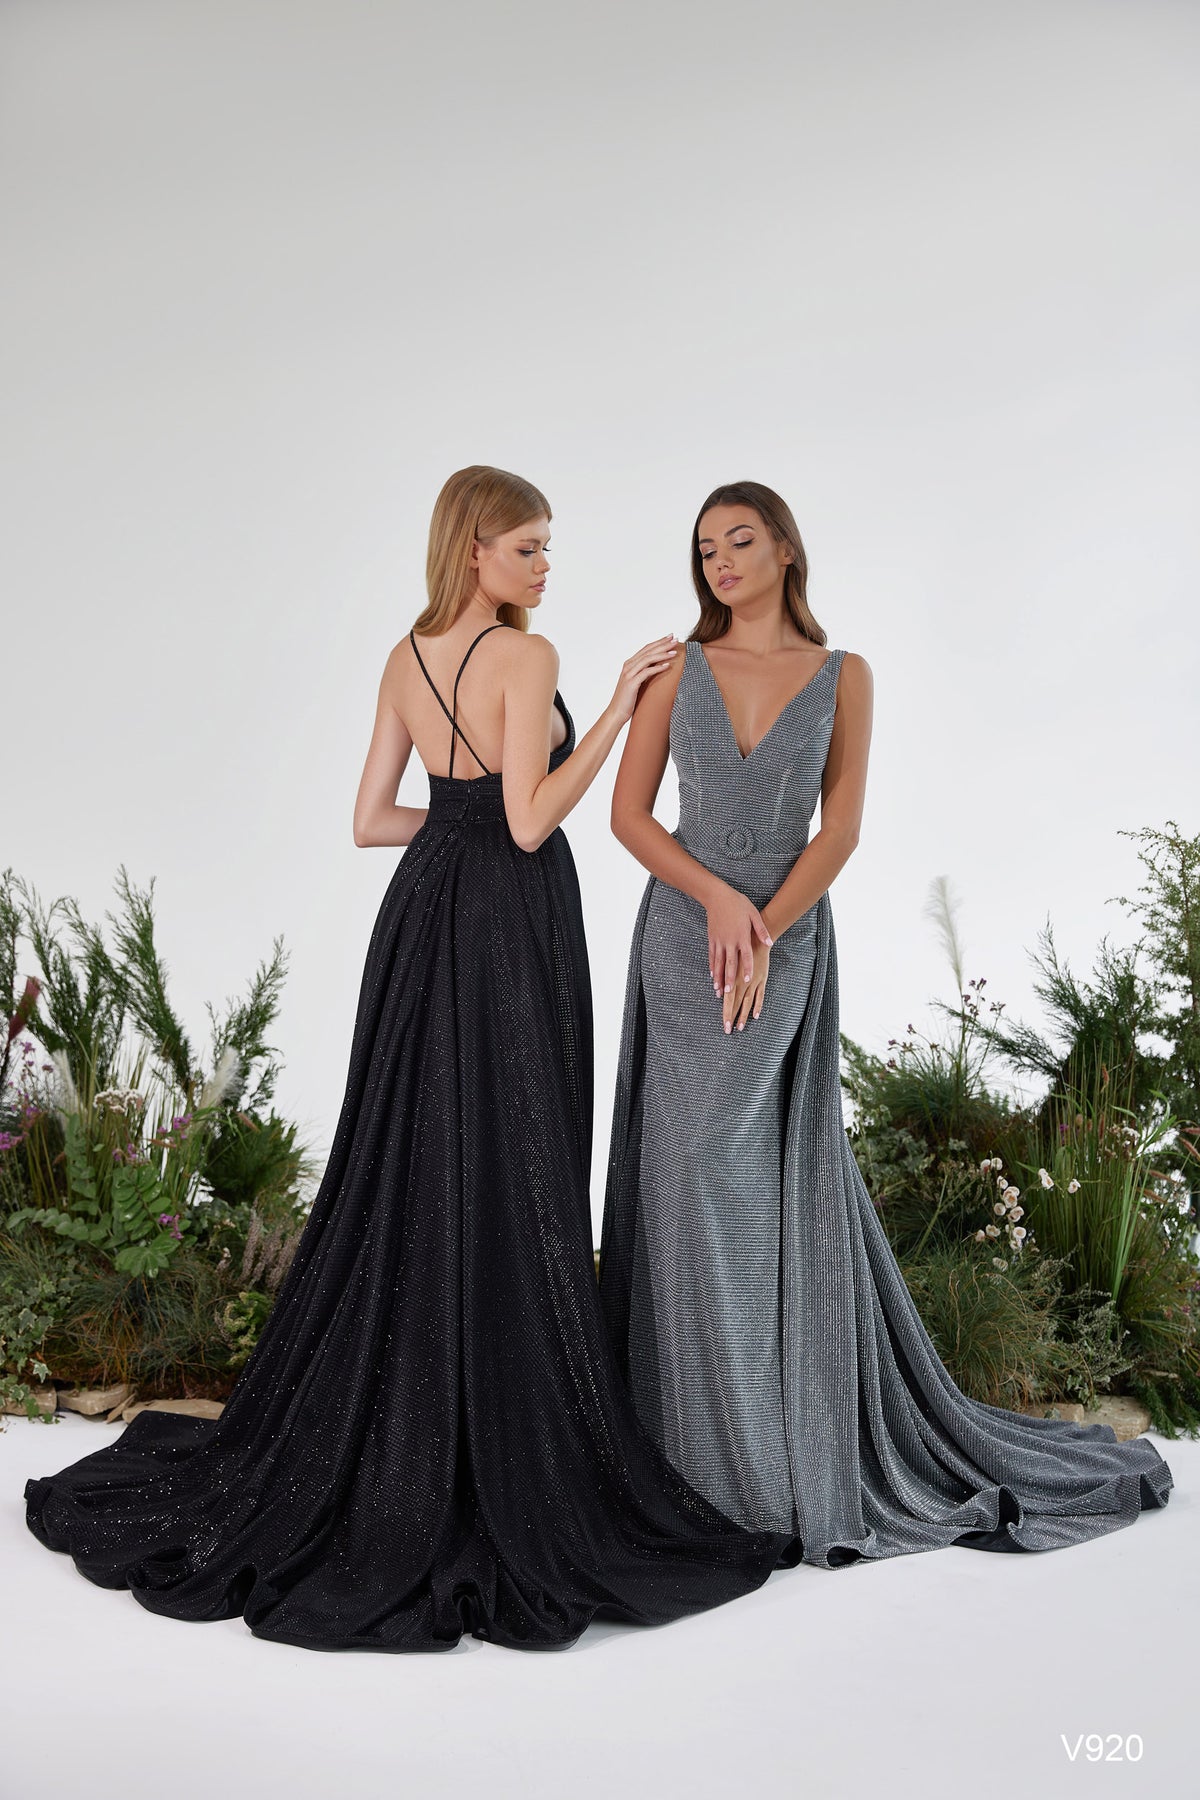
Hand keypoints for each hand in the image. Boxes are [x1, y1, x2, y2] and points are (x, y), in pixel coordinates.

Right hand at [607, 635, 678, 727]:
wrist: (616, 712)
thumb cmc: (628, 699)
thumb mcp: (637, 683)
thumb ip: (644, 673)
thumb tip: (658, 668)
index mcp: (630, 664)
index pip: (646, 649)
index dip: (659, 642)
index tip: (671, 637)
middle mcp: (628, 666)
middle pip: (648, 651)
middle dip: (663, 644)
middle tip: (676, 639)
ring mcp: (629, 674)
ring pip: (648, 659)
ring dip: (662, 654)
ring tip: (674, 651)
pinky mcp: (631, 683)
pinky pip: (646, 672)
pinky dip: (657, 668)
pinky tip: (667, 665)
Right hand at [704, 884, 771, 1005]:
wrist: (717, 896)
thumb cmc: (738, 903)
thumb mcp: (753, 914)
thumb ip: (761, 930)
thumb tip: (770, 942)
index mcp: (742, 936)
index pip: (746, 956)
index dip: (747, 968)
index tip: (747, 980)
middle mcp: (729, 941)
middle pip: (729, 963)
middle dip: (729, 979)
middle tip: (729, 993)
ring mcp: (719, 940)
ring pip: (718, 962)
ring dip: (718, 977)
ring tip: (718, 990)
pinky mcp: (712, 939)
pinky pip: (712, 955)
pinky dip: (712, 966)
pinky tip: (712, 975)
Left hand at [724, 938, 769, 1034]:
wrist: (755, 939)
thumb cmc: (739, 949)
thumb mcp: (728, 961)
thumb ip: (723, 977)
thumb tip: (718, 991)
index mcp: (733, 979)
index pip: (728, 1001)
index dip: (726, 1013)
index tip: (724, 1024)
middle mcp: (743, 983)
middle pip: (736, 1004)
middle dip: (731, 1018)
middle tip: (728, 1031)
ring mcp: (754, 983)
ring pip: (748, 1002)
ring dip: (743, 1015)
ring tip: (740, 1027)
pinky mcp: (762, 980)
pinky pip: (760, 995)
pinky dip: (758, 1006)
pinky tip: (755, 1015)